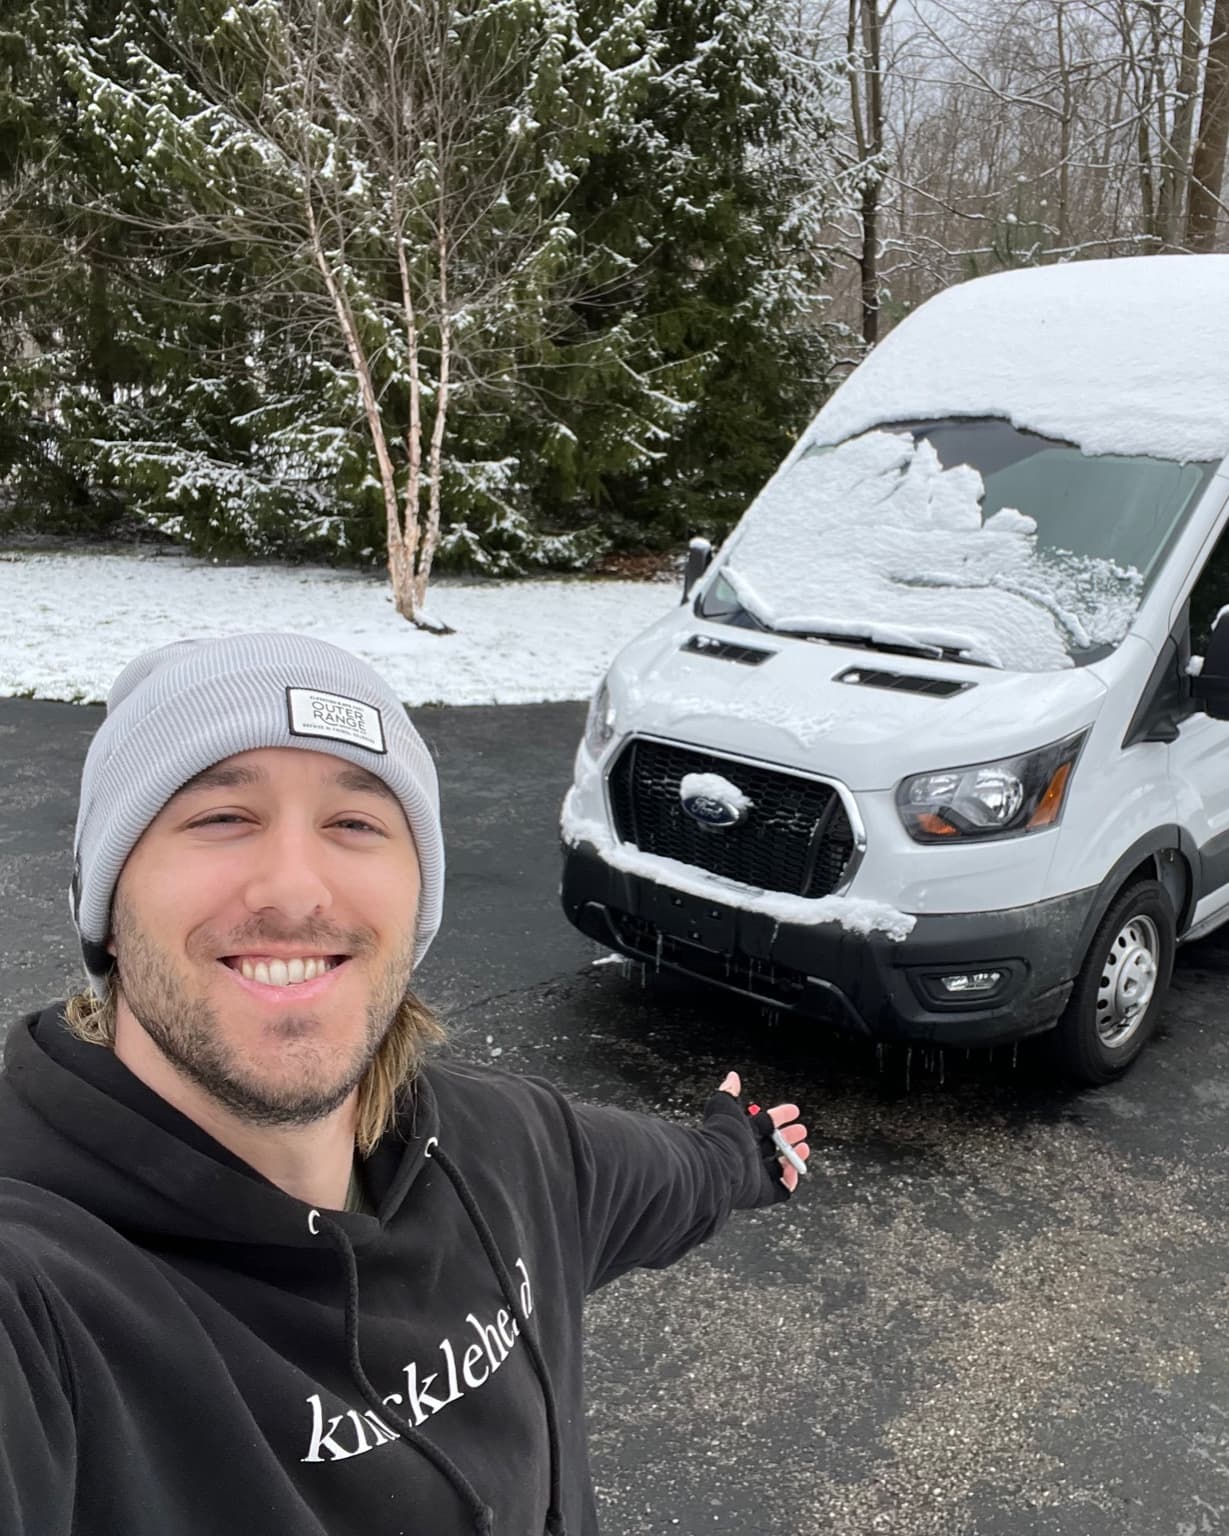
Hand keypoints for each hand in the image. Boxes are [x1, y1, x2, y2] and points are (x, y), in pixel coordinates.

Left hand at [718, 1071, 809, 1192]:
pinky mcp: (761, 1192)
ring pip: (780, 1166)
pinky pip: (782, 1189)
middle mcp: (749, 1153)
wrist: (718, 1164)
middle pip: (774, 1144)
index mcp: (743, 1134)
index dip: (781, 1115)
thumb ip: (730, 1091)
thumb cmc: (722, 1134)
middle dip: (790, 1137)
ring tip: (804, 1148)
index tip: (794, 1110)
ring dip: (794, 1157)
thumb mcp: (725, 1105)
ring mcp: (756, 1173)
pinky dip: (791, 1180)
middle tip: (801, 1131)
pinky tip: (794, 1169)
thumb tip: (732, 1077)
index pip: (766, 1123)